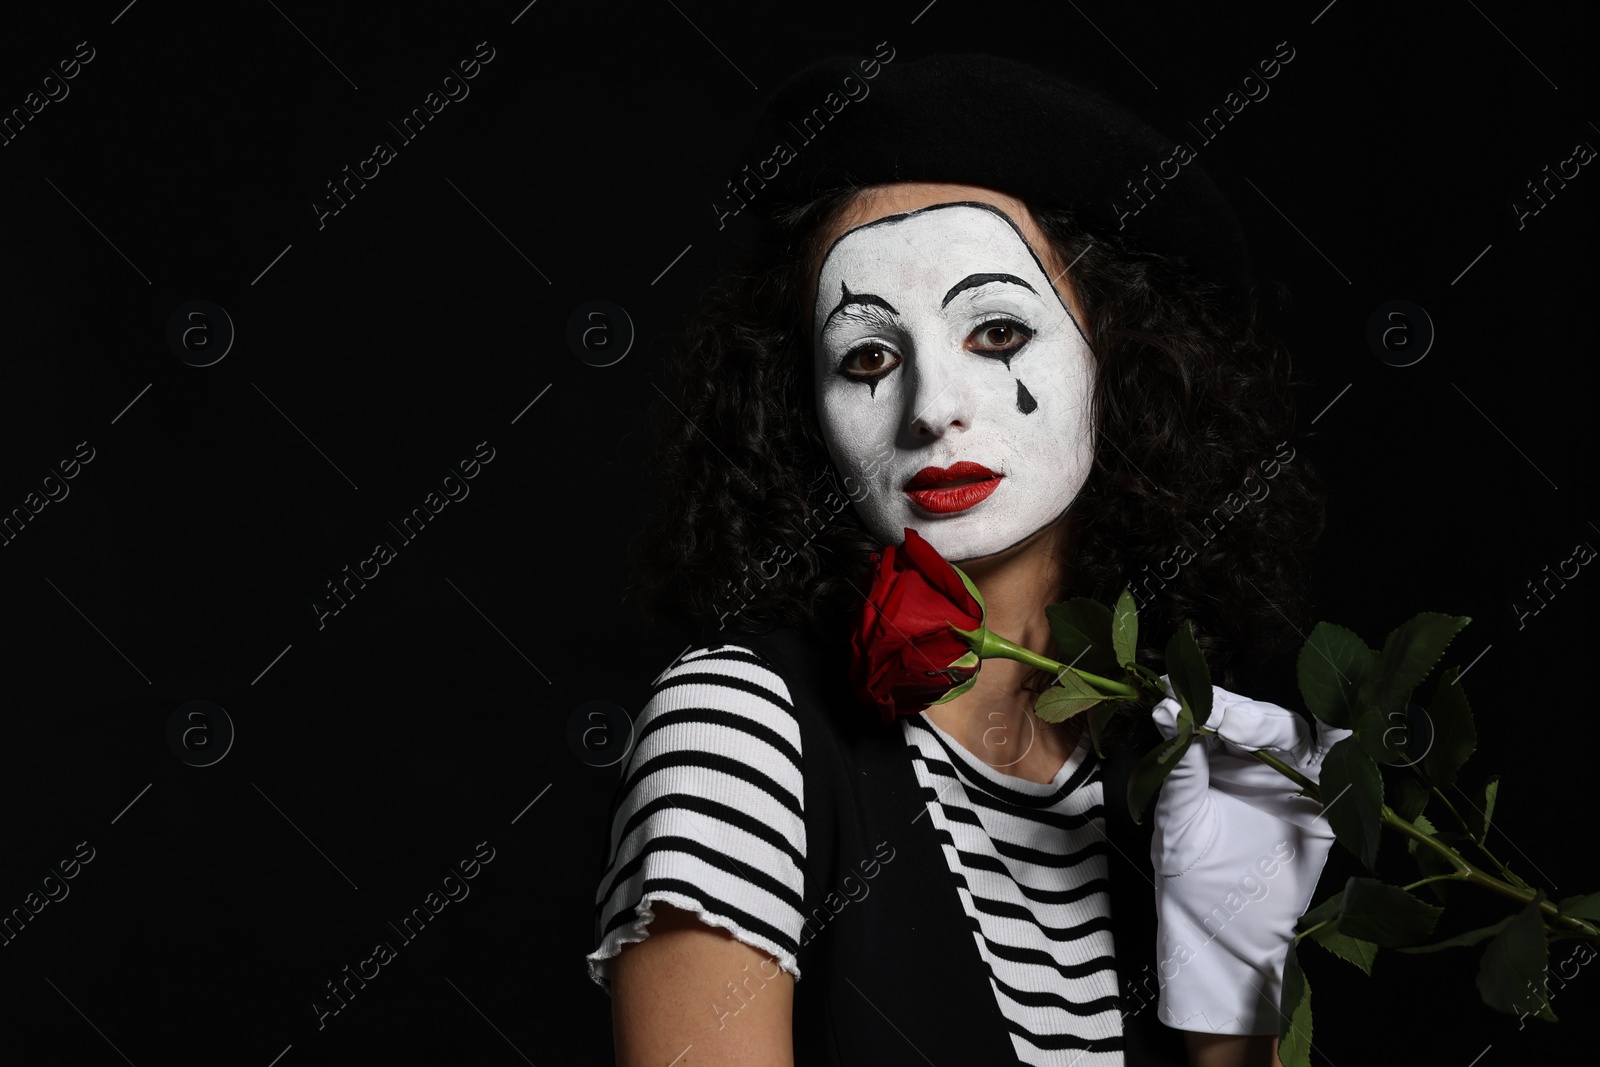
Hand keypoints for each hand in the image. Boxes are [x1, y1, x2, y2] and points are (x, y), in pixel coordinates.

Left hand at [1149, 681, 1350, 1034]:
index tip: (1181, 694)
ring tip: (1244, 728)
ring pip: (1292, 737)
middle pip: (1256, 720)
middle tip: (1218, 716)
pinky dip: (1341, 744)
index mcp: (1214, 758)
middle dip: (1238, 714)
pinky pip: (1337, 771)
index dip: (1203, 704)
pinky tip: (1337, 724)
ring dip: (1271, 728)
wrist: (1222, 931)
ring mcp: (1291, 781)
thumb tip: (1165, 715)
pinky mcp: (1322, 808)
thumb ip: (1179, 770)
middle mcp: (1254, 761)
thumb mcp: (1177, 820)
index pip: (1214, 717)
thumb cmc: (1190, 875)